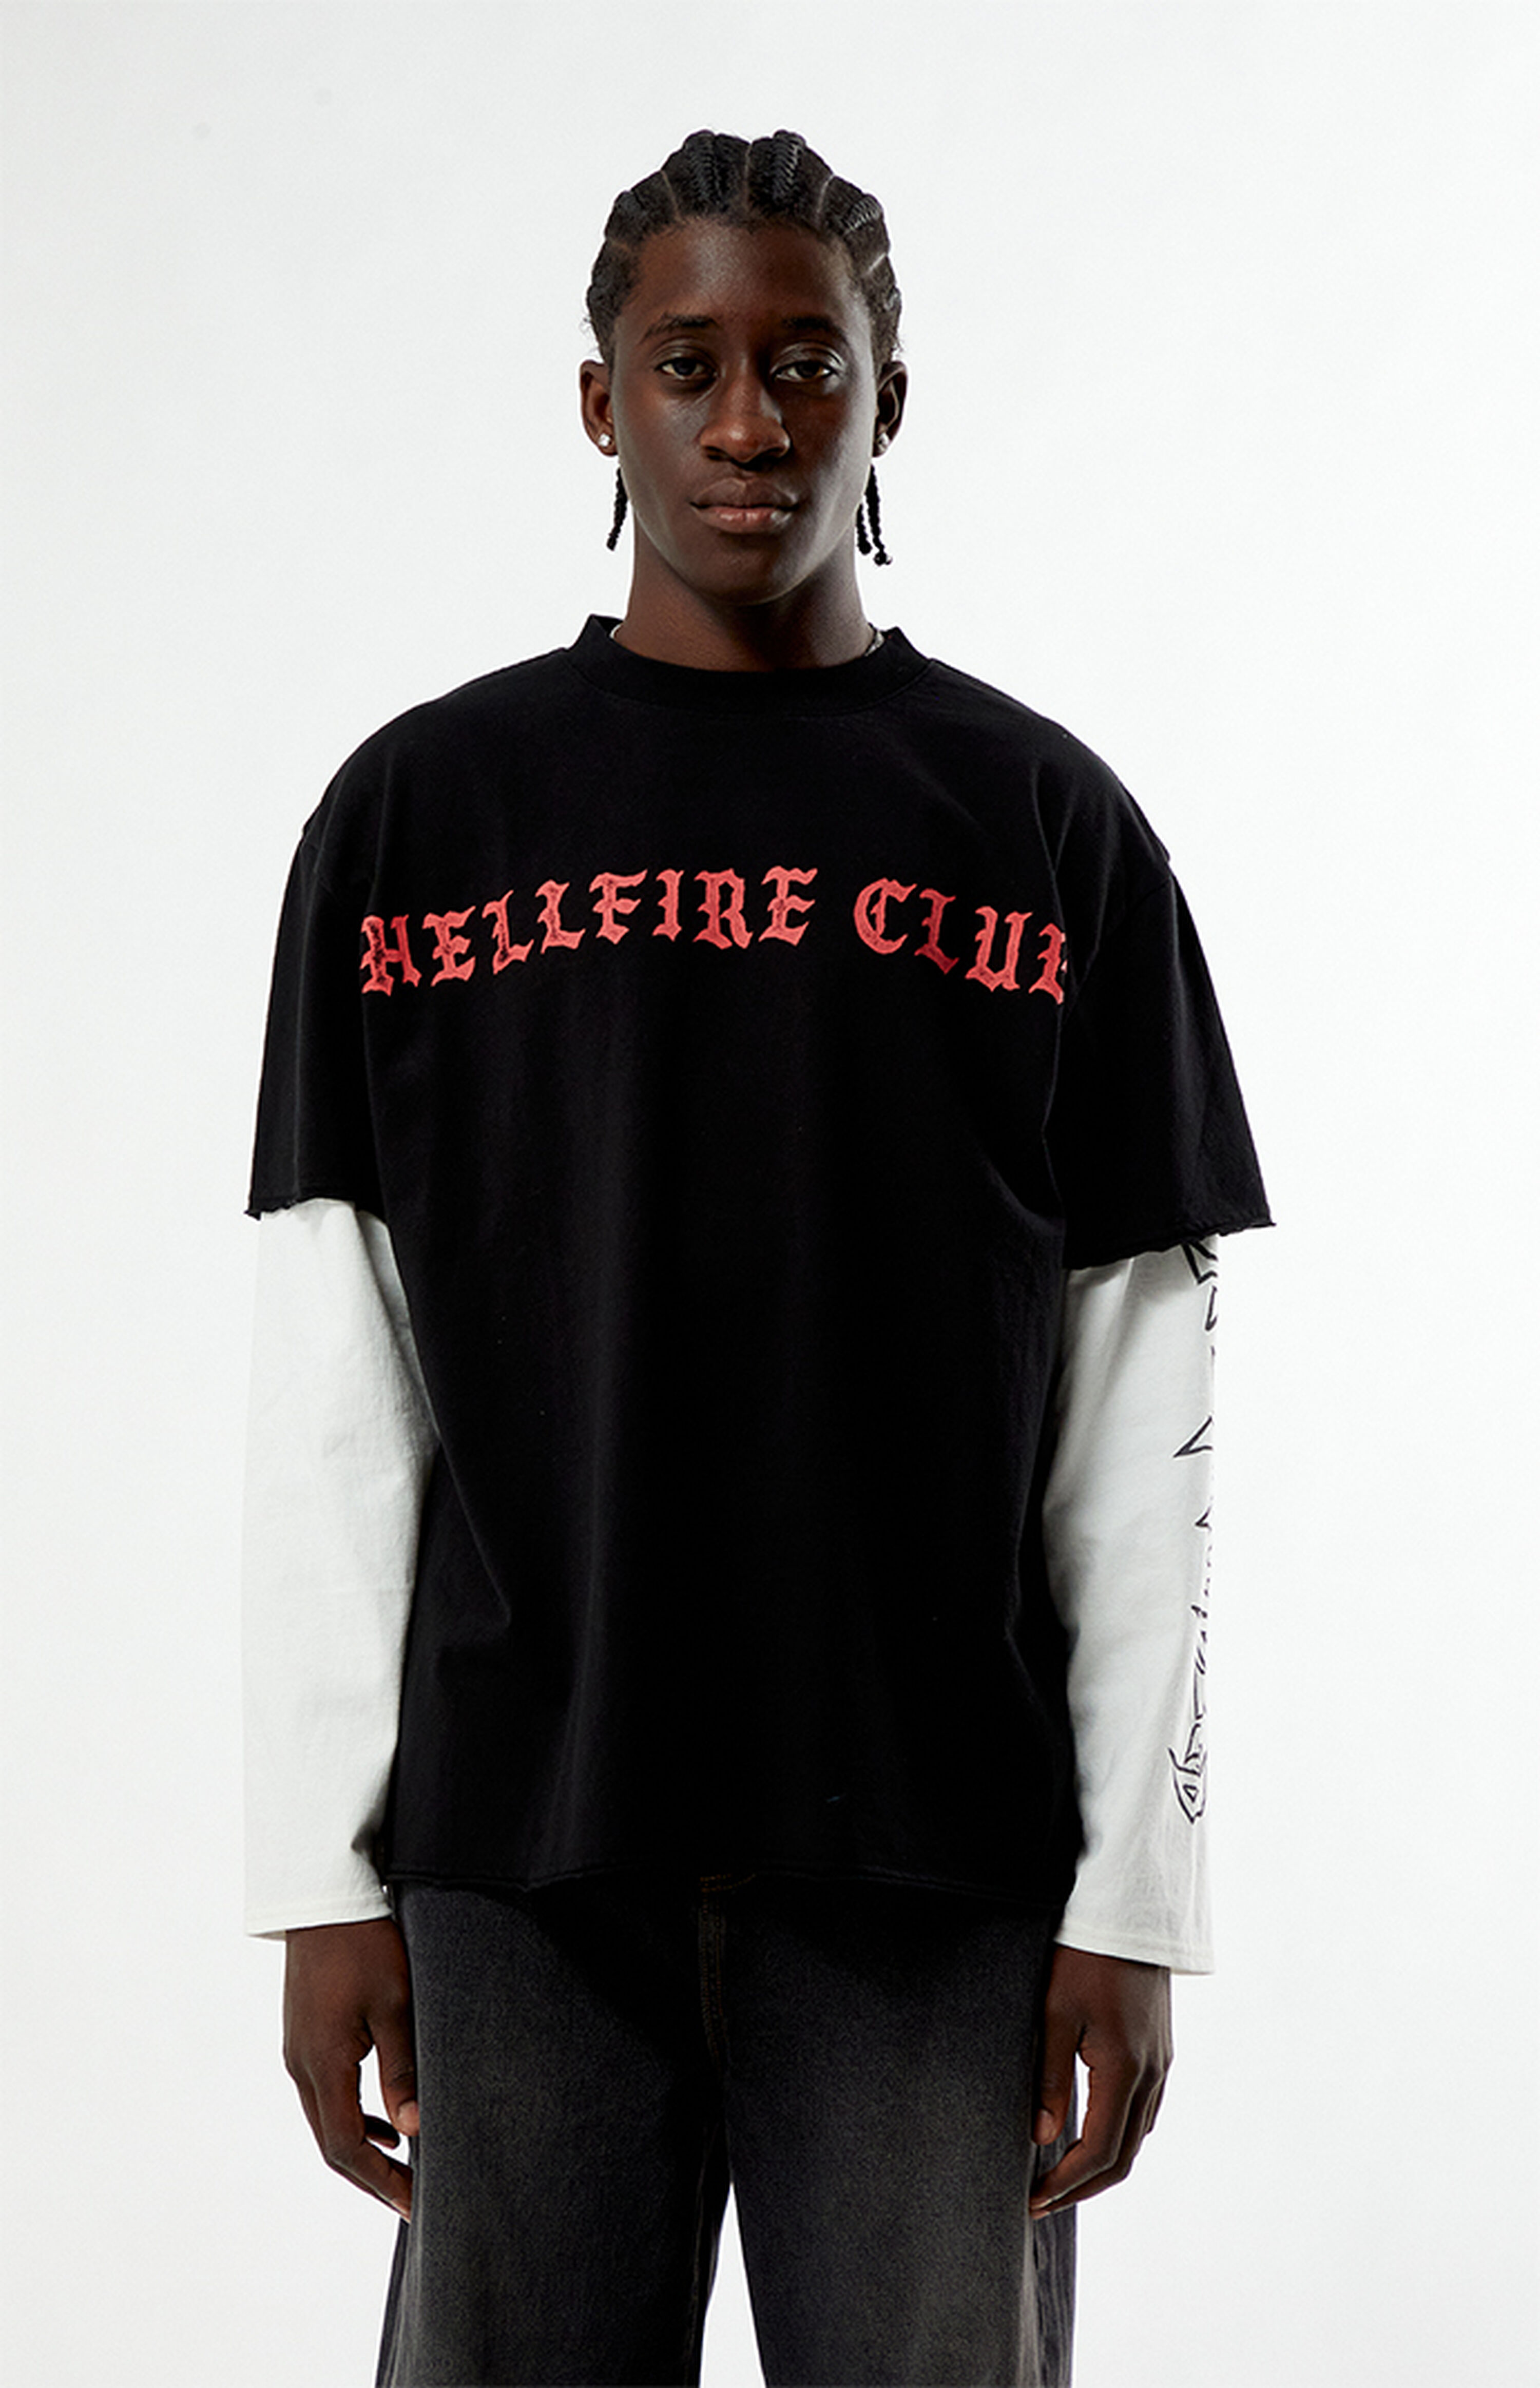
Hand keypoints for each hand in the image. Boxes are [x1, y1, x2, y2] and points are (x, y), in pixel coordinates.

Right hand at [283, 1916, 418, 2220]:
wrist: (326, 1898)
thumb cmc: (366, 1944)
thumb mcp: (396, 2004)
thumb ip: (403, 2070)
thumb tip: (414, 2132)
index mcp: (322, 2063)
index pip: (346, 2146)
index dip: (380, 2182)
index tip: (414, 2203)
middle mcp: (301, 2065)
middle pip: (331, 2143)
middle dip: (371, 2177)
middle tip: (411, 2200)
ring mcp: (298, 2051)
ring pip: (326, 2120)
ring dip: (361, 2149)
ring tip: (402, 2169)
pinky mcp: (304, 2036)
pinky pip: (325, 2094)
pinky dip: (353, 2118)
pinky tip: (384, 2121)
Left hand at [1028, 1943, 1171, 2217]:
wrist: (1127, 1911)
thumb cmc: (1083, 1956)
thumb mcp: (1054, 2014)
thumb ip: (1049, 2079)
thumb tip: (1043, 2137)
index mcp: (1126, 2070)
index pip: (1100, 2151)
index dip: (1066, 2183)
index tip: (1034, 2199)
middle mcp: (1152, 2074)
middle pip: (1124, 2155)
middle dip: (1083, 2185)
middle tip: (1042, 2199)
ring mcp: (1161, 2063)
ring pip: (1138, 2135)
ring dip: (1103, 2164)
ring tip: (1061, 2174)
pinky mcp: (1160, 2049)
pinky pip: (1145, 2110)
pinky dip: (1119, 2135)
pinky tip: (1091, 2133)